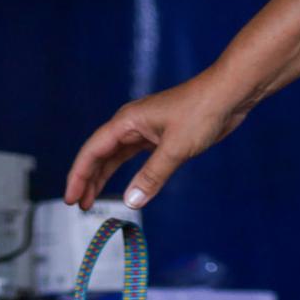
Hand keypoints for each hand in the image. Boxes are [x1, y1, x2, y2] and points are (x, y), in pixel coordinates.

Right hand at [64, 67, 252, 211]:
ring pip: (115, 158)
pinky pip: (134, 159)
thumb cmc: (202, 111)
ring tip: (92, 201)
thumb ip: (151, 176)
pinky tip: (123, 188)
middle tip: (78, 205)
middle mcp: (131, 125)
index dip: (79, 176)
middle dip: (87, 180)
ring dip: (103, 179)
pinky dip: (126, 175)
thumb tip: (131, 202)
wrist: (228, 94)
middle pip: (100, 155)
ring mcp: (146, 131)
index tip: (71, 198)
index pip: (93, 151)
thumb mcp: (175, 149)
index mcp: (127, 121)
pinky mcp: (161, 138)